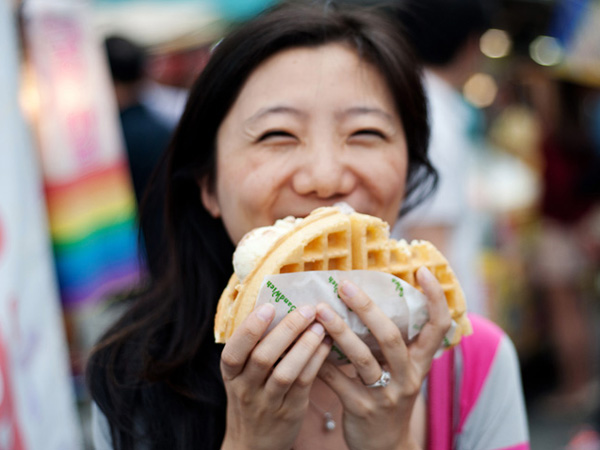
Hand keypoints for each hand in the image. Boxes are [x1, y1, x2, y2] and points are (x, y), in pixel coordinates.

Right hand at [220, 303, 331, 449]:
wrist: (253, 445)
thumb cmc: (250, 397)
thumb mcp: (240, 375)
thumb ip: (251, 347)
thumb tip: (273, 304)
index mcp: (231, 374)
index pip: (233, 351)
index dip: (250, 329)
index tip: (268, 306)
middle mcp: (246, 388)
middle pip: (263, 357)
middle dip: (286, 330)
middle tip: (307, 309)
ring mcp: (268, 402)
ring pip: (286, 372)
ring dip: (305, 346)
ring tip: (321, 325)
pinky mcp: (290, 411)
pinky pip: (304, 384)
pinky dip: (316, 362)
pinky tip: (327, 344)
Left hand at [315, 267, 450, 449]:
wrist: (386, 445)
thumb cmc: (389, 394)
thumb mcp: (400, 369)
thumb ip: (390, 340)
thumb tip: (366, 296)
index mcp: (420, 362)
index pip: (438, 327)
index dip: (434, 298)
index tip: (422, 269)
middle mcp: (407, 376)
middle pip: (390, 337)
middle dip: (367, 308)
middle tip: (344, 285)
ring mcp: (385, 395)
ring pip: (362, 358)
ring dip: (339, 331)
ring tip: (319, 310)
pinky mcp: (361, 409)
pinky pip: (338, 380)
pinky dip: (321, 360)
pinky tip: (305, 344)